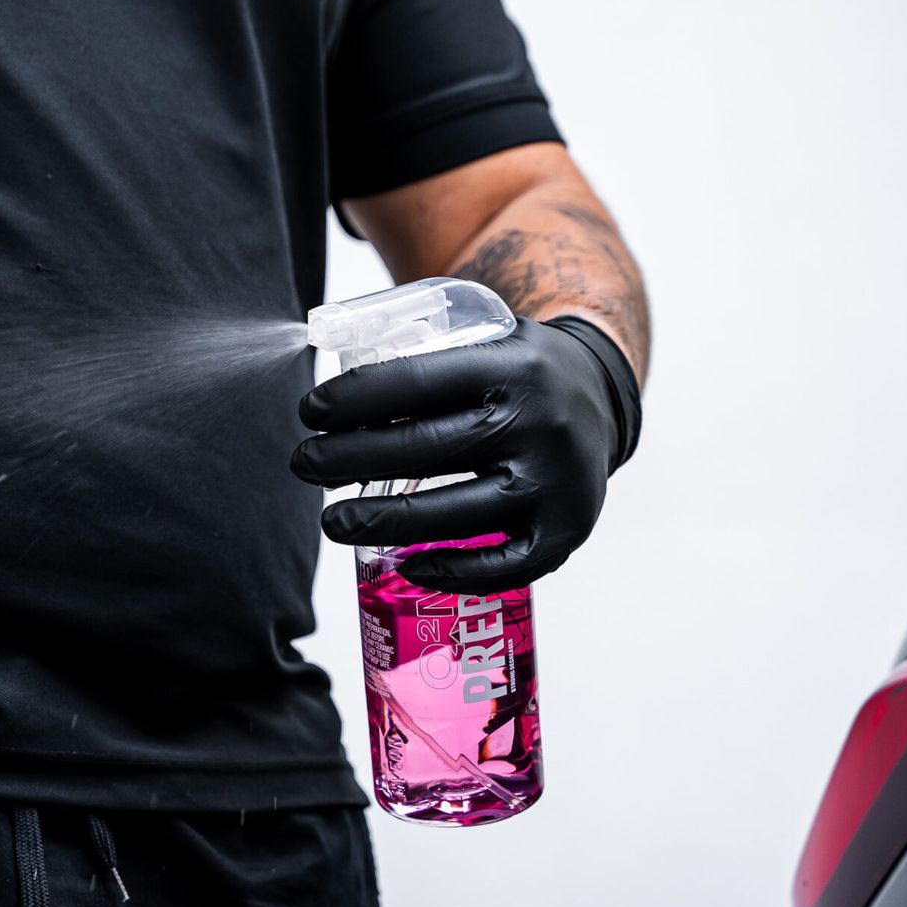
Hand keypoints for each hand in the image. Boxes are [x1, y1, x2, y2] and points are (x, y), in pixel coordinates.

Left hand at [290, 316, 637, 594]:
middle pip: (424, 450)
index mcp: (513, 365)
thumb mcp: (483, 334)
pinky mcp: (567, 531)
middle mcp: (540, 423)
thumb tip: (320, 352)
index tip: (311, 413)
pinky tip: (406, 564)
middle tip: (305, 465)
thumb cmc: (514, 371)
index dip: (353, 401)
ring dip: (381, 523)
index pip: (416, 383)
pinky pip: (503, 566)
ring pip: (454, 514)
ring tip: (333, 522)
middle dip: (348, 460)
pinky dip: (450, 572)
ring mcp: (557, 483)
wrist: (600, 395)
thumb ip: (421, 344)